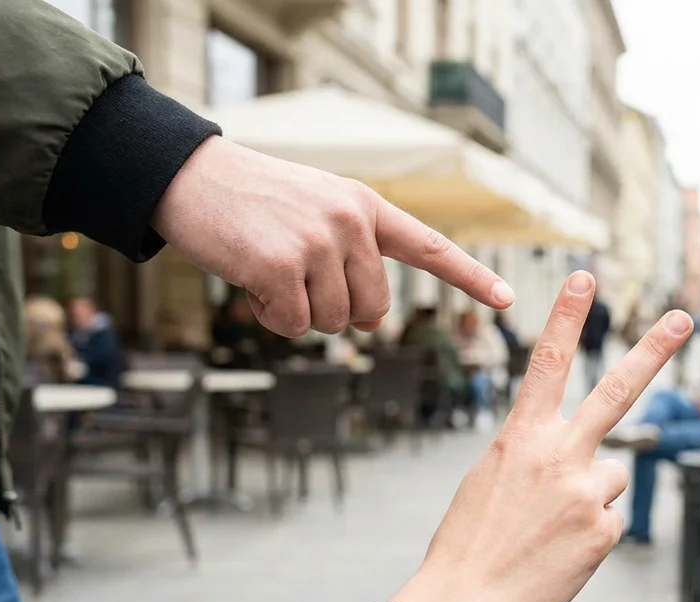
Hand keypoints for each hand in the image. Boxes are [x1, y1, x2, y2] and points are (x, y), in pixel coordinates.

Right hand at [153, 137, 513, 336]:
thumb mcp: (318, 215)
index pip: (429, 247)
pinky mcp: (281, 266)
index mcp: (367, 207)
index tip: (506, 298)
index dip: (469, 277)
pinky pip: (293, 325)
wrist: (192, 178)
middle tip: (297, 277)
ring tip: (268, 267)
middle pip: (372, 310)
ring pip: (333, 323)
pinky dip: (270, 317)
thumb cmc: (257, 204)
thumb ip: (354, 261)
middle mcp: (352, 221)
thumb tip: (372, 323)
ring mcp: (318, 242)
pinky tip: (250, 281)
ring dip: (297, 312)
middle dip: (336, 310)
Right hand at [389, 272, 692, 601]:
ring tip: (548, 530)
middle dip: (652, 351)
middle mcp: (557, 455)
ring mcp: (585, 491)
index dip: (567, 317)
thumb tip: (577, 461)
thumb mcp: (491, 480)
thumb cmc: (471, 542)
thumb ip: (536, 456)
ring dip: (589, 499)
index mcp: (519, 437)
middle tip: (684, 317)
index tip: (584, 278)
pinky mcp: (603, 530)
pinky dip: (590, 535)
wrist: (466, 601)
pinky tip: (559, 552)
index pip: (547, 362)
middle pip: (616, 392)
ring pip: (612, 476)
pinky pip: (609, 520)